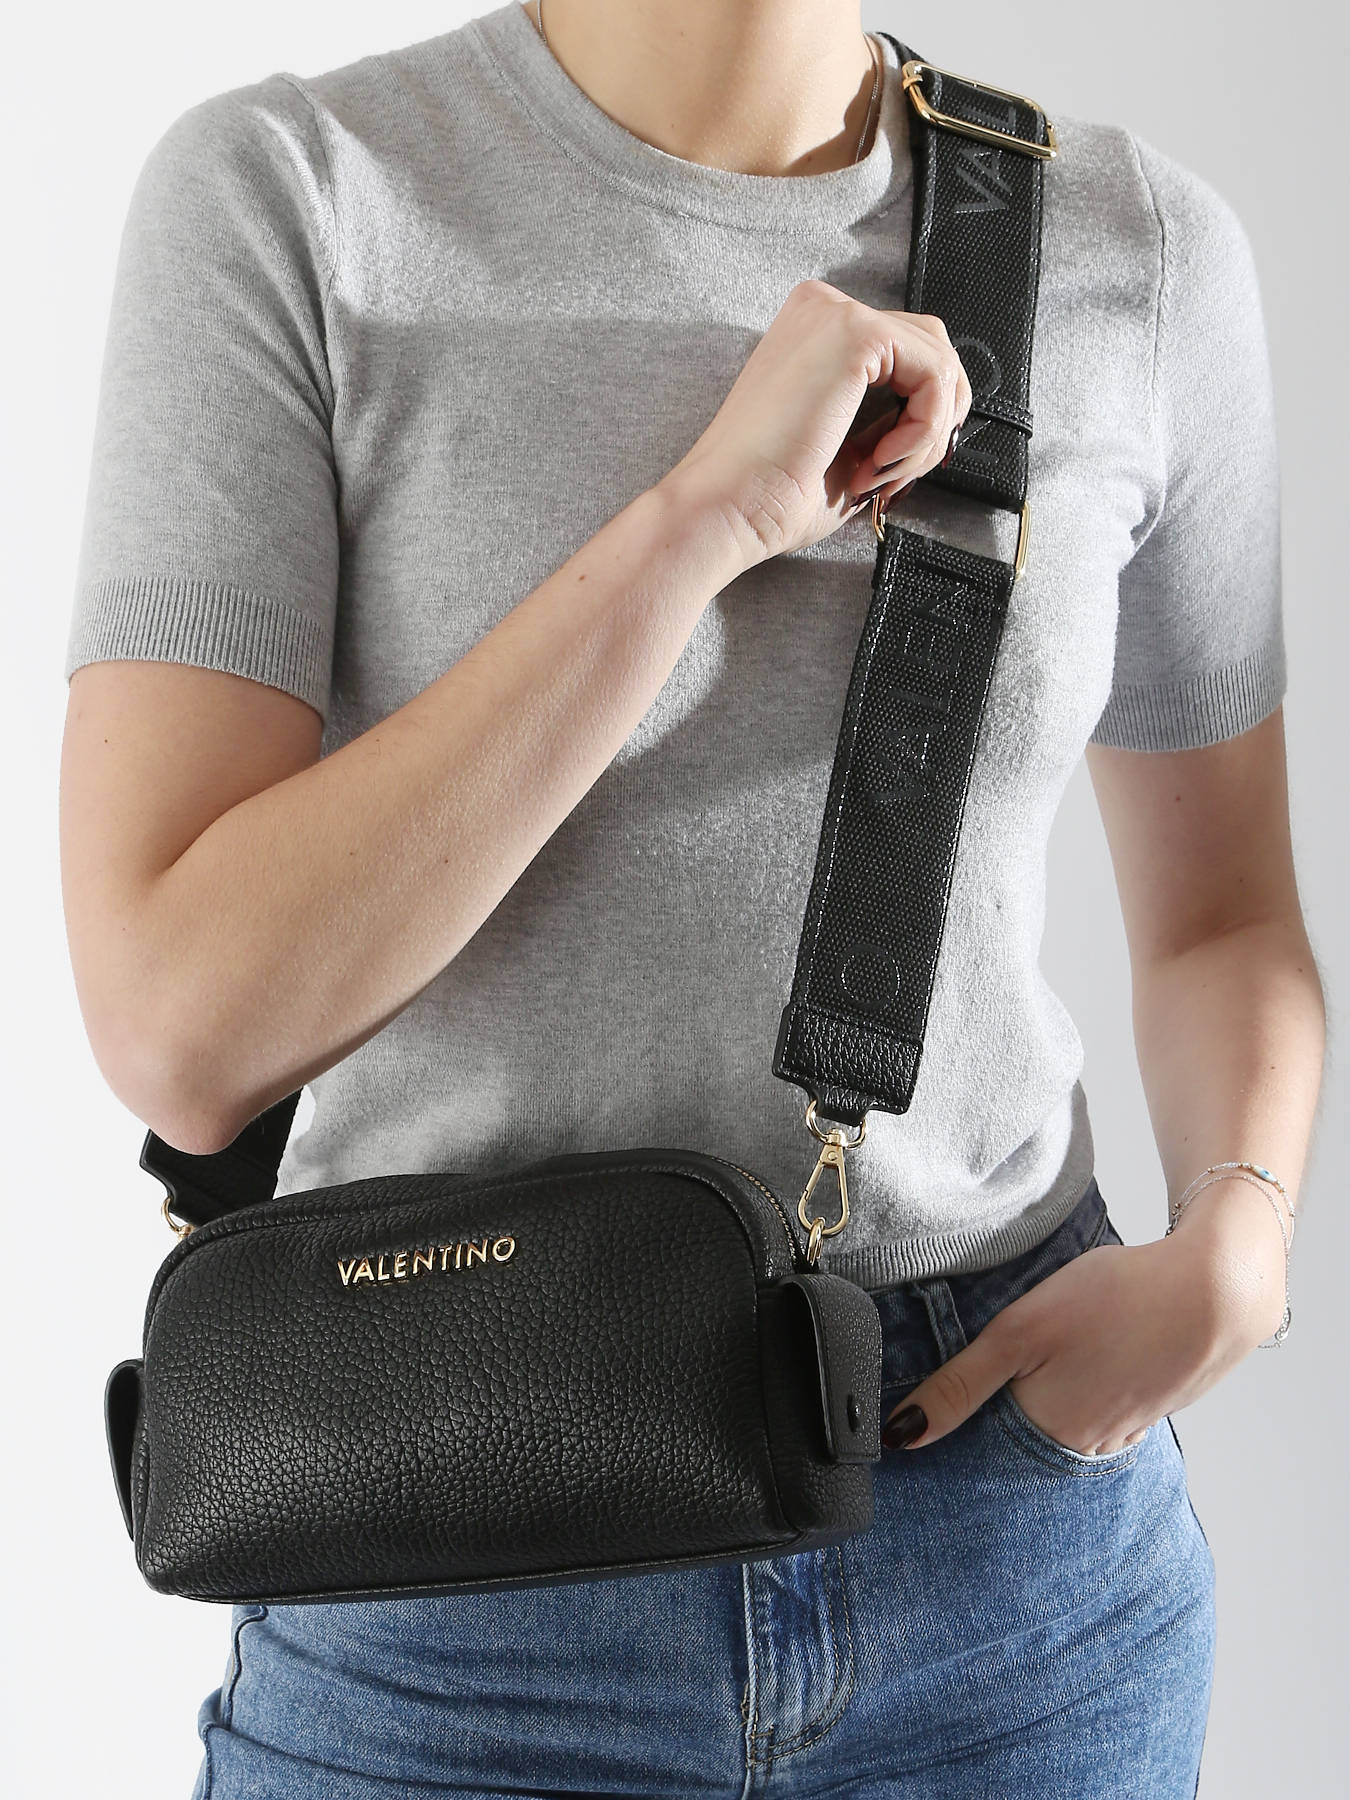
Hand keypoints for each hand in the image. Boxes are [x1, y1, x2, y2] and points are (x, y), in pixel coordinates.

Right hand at [658, 278, 971, 568]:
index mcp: (814, 334)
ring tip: (880, 474)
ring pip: (939, 360)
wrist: (727, 509)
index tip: (891, 471)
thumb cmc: (770, 494)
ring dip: (927, 434)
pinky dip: (925, 429)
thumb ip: (891, 418)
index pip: (905, 352)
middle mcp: (822, 311)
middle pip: (930, 345)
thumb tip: (943, 419)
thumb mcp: (850, 448)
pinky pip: (935, 372)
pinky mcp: (855, 332)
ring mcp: (837, 315)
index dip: (921, 415)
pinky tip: (880, 461)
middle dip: (935, 419)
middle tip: (895, 474)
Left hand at [881, 1223, 1276, 1456]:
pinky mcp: (1147, 1407)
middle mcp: (1086, 1446)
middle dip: (992, 1424)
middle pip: (1020, 1444)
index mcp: (1049, 1434)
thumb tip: (901, 1435)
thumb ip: (960, 1384)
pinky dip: (1077, 1394)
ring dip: (1038, 1407)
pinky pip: (1095, 1413)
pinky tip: (1075, 1367)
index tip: (925, 1421)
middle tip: (977, 1385)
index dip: (954, 1433)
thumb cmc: (1116, 1300)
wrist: (1216, 1288)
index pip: (982, 1453)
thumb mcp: (1021, 1331)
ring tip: (1022, 1375)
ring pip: (1059, 1428)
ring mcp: (1123, 1430)